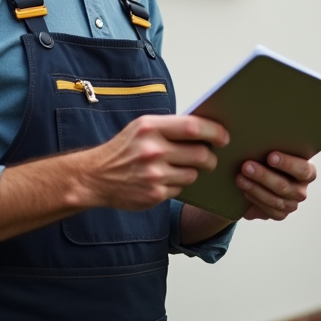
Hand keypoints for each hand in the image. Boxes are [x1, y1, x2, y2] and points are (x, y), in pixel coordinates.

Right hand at [82, 115, 229, 210]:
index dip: (214, 131)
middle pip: (200, 154)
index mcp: (151, 127)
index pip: (193, 126)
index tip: (224, 136)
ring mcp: (154, 174)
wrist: (95, 176)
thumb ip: (170, 127)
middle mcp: (153, 150)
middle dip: (210, 158)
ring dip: (193, 172)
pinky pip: (181, 189)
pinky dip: (178, 185)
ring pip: (193, 174)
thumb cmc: (124, 149)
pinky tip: (164, 180)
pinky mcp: (154, 194)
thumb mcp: (142, 128)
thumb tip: (206, 129)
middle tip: (210, 158)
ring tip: (180, 168)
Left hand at [236, 151, 316, 220]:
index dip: (288, 164)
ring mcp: (292, 204)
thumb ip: (273, 149)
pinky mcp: (280, 214)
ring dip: (255, 188)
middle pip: (285, 186)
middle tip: (246, 166)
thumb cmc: (269, 159)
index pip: (303, 170)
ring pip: (275, 200)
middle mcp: (301, 190)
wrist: (262, 178)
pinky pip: (269, 211)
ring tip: (240, 178)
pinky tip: (244, 190)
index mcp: (308, 172)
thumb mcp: (274, 153)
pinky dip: (255, 200)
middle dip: (264, 176)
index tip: (271, 156)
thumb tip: (262, 139)